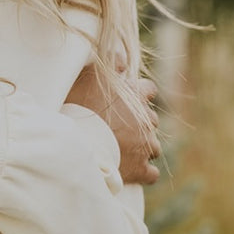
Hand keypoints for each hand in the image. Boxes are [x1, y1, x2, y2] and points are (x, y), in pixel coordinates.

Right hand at [65, 64, 160, 185]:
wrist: (79, 141)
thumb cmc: (79, 106)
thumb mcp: (89, 75)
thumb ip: (108, 64)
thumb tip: (122, 60)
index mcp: (136, 95)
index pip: (148, 90)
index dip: (139, 94)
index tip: (127, 99)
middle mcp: (146, 120)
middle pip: (152, 120)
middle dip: (140, 124)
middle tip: (119, 128)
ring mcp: (146, 145)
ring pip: (154, 147)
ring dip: (142, 148)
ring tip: (124, 152)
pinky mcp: (141, 169)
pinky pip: (151, 173)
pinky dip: (144, 173)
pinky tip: (133, 173)